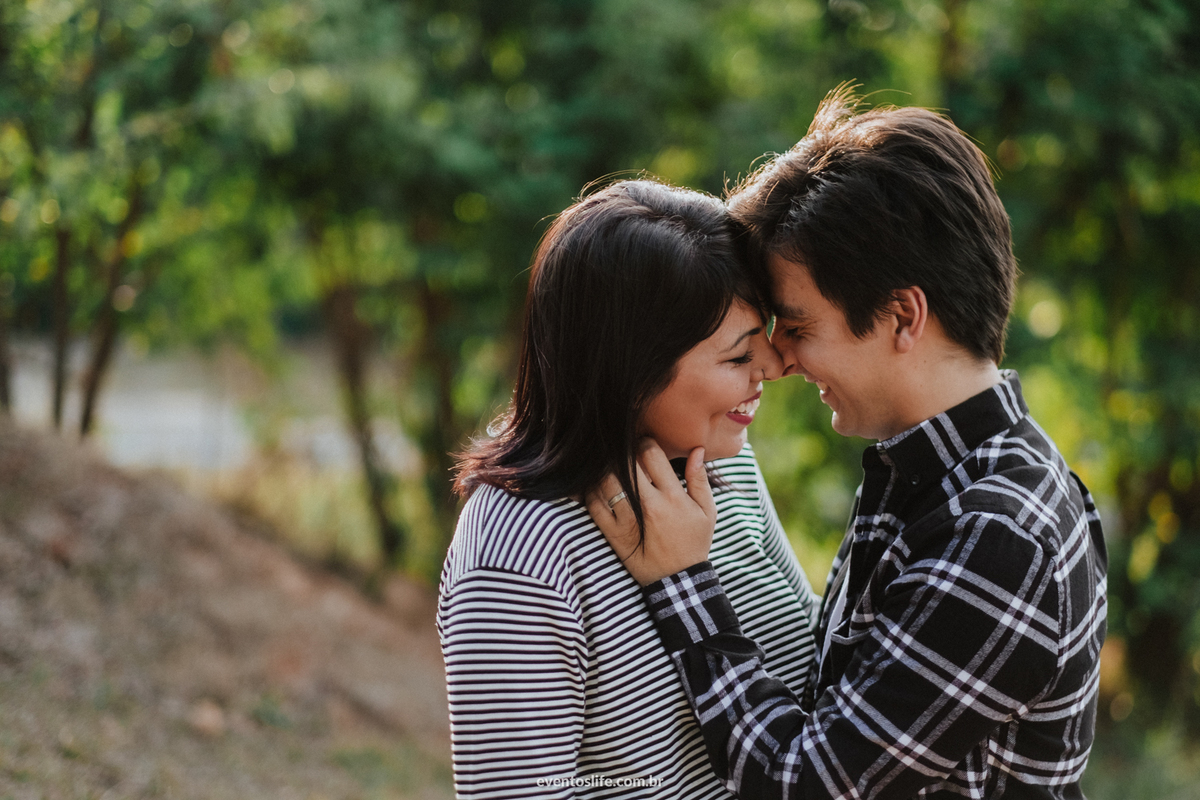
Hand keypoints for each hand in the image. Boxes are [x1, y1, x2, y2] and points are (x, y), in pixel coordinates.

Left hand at [586, 441, 716, 585]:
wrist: (679, 580)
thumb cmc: (694, 542)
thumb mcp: (707, 511)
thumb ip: (699, 479)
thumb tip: (696, 449)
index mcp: (672, 496)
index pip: (650, 454)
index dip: (644, 442)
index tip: (644, 444)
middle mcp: (648, 505)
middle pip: (624, 463)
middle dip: (623, 452)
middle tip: (624, 453)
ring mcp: (628, 520)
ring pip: (605, 481)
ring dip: (606, 469)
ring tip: (611, 468)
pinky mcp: (612, 534)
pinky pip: (593, 505)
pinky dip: (591, 491)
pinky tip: (598, 487)